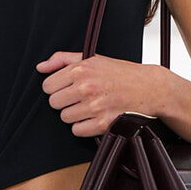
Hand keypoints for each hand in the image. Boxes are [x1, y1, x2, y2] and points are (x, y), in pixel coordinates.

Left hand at [37, 51, 158, 136]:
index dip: (57, 88)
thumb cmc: (121, 74)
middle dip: (65, 101)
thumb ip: (63, 60)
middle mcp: (86, 88)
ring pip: (65, 118)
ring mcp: (94, 107)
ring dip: (75, 114)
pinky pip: (77, 130)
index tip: (67, 88)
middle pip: (54, 103)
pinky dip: (84, 126)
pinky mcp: (102, 123)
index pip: (48, 86)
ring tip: (89, 106)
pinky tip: (94, 117)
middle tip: (80, 97)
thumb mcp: (93, 59)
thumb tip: (41, 67)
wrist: (149, 88)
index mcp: (81, 70)